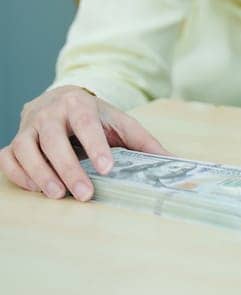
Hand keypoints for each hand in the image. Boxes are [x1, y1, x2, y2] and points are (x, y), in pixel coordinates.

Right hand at [1, 85, 171, 200]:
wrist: (60, 99)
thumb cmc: (94, 116)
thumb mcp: (119, 122)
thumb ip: (143, 141)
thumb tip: (171, 160)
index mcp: (79, 103)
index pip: (86, 123)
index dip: (95, 146)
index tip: (107, 168)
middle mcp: (49, 113)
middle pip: (54, 141)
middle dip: (69, 169)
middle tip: (85, 193)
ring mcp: (28, 127)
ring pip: (26, 150)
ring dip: (40, 174)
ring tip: (58, 194)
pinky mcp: (14, 142)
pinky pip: (8, 159)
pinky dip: (19, 175)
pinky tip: (37, 188)